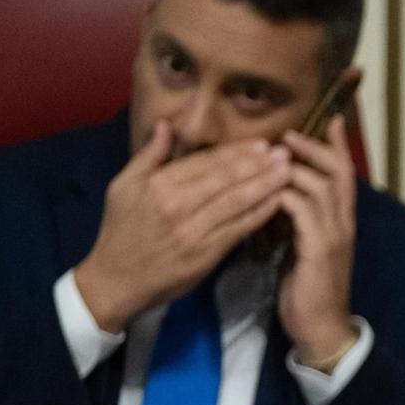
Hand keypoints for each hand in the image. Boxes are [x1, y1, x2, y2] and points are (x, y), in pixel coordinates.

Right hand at [72, 121, 290, 332]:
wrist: (117, 280)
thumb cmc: (119, 231)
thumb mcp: (123, 186)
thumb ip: (149, 155)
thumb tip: (167, 124)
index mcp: (159, 185)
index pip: (205, 162)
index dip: (236, 152)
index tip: (260, 144)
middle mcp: (178, 205)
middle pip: (226, 179)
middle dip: (258, 164)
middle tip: (285, 153)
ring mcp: (194, 231)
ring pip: (236, 202)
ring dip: (266, 185)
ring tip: (288, 172)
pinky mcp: (206, 254)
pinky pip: (239, 229)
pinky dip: (260, 214)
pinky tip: (277, 202)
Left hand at [276, 114, 358, 367]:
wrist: (320, 329)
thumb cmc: (307, 289)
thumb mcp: (305, 248)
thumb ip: (300, 221)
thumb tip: (281, 195)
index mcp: (341, 222)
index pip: (344, 173)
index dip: (336, 145)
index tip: (328, 119)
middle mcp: (343, 223)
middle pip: (336, 171)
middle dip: (313, 148)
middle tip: (288, 134)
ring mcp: (333, 235)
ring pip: (318, 185)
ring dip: (293, 167)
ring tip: (271, 156)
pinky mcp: (318, 249)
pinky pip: (301, 209)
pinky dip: (283, 194)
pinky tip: (265, 190)